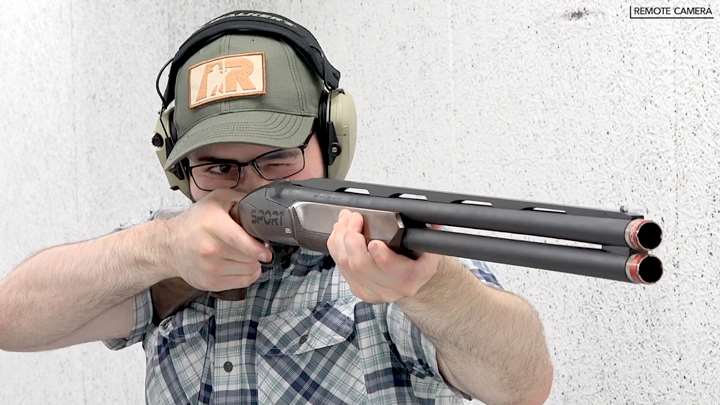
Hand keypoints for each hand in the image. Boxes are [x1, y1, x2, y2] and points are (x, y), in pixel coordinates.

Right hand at [160, 189, 272, 291]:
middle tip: (252, 245)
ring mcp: (209, 269)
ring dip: (252, 263)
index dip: (258, 249)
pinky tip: (240, 264)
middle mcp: (210, 249)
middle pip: (249, 258)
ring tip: (243, 254)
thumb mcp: (216, 199)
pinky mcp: (210, 283)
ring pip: (248, 271)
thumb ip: (241, 197)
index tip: (266, 251)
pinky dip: (246, 275)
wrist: (169, 245)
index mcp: (213, 226)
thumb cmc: (196, 221)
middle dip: (256, 252)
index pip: (241, 242)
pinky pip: (242, 283)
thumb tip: (262, 204)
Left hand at [326, 209, 441, 302]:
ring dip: (340, 238)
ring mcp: (371, 291)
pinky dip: (336, 246)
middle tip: (354, 218)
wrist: (414, 282)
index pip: (391, 268)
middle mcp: (390, 288)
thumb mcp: (430, 249)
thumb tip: (433, 222)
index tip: (374, 242)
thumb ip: (429, 233)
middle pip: (360, 265)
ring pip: (345, 264)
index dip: (380, 256)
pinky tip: (340, 232)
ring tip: (345, 220)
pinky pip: (339, 266)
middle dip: (352, 238)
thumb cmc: (418, 262)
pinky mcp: (357, 289)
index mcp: (410, 278)